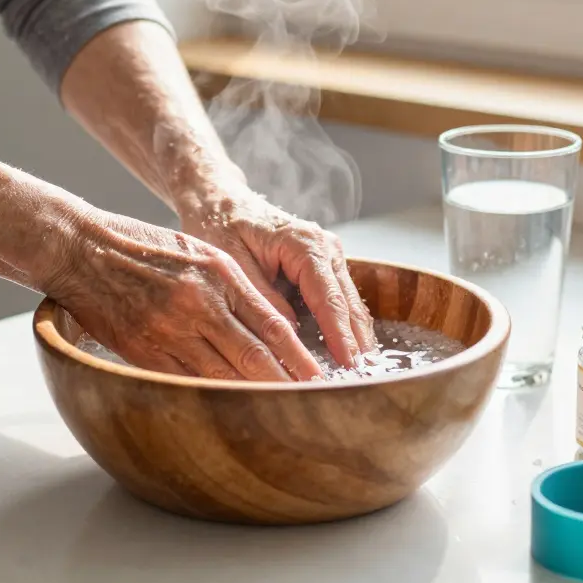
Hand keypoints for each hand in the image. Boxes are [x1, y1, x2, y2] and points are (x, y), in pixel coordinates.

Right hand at [41, 209, 322, 381]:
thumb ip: (234, 286)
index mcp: (219, 275)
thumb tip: (272, 323)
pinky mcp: (144, 351)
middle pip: (254, 357)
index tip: (319, 378)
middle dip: (285, 385)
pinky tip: (228, 409)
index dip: (299, 357)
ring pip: (223, 376)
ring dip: (252, 398)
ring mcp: (170, 330)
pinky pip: (186, 382)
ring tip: (277, 416)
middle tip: (310, 406)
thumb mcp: (197, 252)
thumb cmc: (140, 245)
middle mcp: (199, 304)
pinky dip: (211, 397)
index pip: (272, 325)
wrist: (81, 250)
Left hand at [178, 187, 376, 368]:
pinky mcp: (324, 267)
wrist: (220, 201)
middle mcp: (325, 247)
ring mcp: (328, 255)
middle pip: (348, 303)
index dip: (339, 334)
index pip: (328, 297)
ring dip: (355, 338)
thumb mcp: (232, 262)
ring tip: (360, 375)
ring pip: (350, 304)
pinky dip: (345, 327)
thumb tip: (289, 332)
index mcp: (304, 243)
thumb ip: (262, 297)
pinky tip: (347, 355)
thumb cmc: (221, 225)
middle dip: (356, 343)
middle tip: (361, 381)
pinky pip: (339, 301)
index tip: (348, 365)